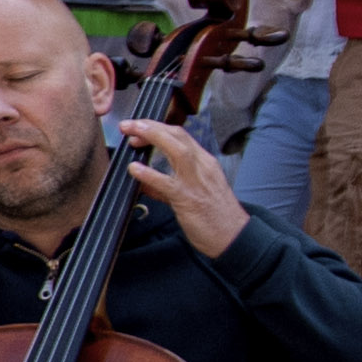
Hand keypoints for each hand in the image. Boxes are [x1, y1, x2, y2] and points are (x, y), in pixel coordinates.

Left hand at [119, 115, 248, 261]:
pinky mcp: (189, 199)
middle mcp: (203, 168)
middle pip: (178, 136)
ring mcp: (197, 182)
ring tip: (132, 133)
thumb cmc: (213, 216)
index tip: (138, 130)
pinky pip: (168, 183)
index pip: (181, 136)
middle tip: (128, 125)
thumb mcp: (191, 193)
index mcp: (205, 163)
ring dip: (154, 137)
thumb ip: (165, 186)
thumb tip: (142, 181)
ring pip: (178, 151)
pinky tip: (134, 168)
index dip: (157, 128)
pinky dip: (149, 174)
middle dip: (151, 126)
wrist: (234, 235)